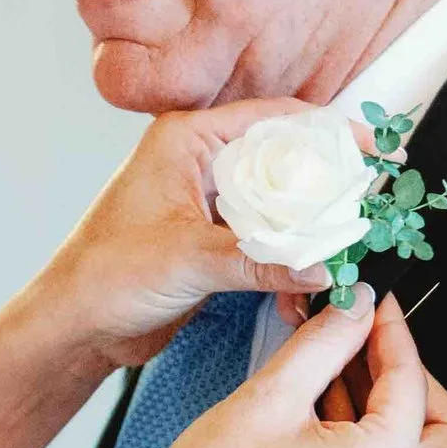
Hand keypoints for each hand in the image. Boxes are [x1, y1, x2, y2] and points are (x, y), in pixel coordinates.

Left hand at [26, 100, 347, 372]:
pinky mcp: (215, 242)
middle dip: (329, 184)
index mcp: (187, 141)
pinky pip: (269, 239)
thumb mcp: (186, 260)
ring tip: (348, 243)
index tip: (372, 151)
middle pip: (285, 160)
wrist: (74, 327)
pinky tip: (307, 280)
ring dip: (312, 226)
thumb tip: (320, 264)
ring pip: (281, 203)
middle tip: (372, 202)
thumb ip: (258, 260)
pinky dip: (291, 257)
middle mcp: (201, 165)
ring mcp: (210, 204)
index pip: (275, 120)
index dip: (329, 132)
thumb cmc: (101, 276)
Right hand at [110, 291, 446, 447]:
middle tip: (372, 349)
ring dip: (392, 414)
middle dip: (414, 383)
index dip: (392, 335)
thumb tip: (356, 311)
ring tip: (335, 378)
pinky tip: (324, 418)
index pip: (412, 385)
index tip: (371, 310)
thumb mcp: (269, 397)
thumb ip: (325, 342)